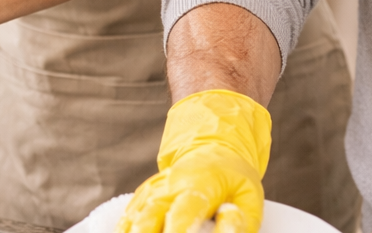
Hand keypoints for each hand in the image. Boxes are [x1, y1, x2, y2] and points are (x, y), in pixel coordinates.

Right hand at [117, 90, 270, 232]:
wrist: (212, 146)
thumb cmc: (232, 177)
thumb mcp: (247, 196)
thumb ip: (239, 221)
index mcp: (199, 183)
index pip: (183, 212)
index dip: (177, 232)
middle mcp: (171, 185)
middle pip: (150, 215)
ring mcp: (154, 190)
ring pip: (135, 215)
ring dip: (132, 231)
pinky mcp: (145, 197)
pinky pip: (129, 214)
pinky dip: (124, 228)